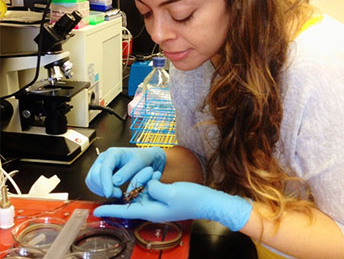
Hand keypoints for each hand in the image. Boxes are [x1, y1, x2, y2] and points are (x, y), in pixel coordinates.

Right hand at [85, 147, 165, 197]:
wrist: (144, 159)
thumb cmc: (142, 159)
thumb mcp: (139, 163)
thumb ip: (127, 172)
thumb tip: (114, 182)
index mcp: (113, 153)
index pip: (104, 168)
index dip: (105, 182)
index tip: (109, 194)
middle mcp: (103, 158)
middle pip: (94, 175)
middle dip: (104, 187)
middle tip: (119, 193)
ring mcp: (100, 165)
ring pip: (91, 180)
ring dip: (101, 190)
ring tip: (117, 192)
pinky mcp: (99, 173)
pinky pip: (92, 183)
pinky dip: (99, 190)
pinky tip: (111, 191)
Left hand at [94, 168, 251, 231]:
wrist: (205, 200)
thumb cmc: (190, 199)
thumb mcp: (171, 192)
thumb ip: (154, 188)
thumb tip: (147, 184)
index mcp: (151, 211)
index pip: (126, 211)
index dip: (110, 210)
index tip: (96, 210)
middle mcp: (151, 208)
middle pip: (133, 196)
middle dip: (135, 183)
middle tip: (149, 173)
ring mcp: (157, 202)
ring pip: (141, 190)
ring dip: (144, 180)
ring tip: (154, 172)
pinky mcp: (162, 196)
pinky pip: (149, 187)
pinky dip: (150, 180)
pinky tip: (156, 174)